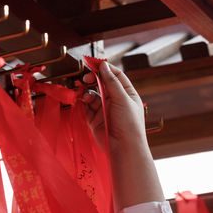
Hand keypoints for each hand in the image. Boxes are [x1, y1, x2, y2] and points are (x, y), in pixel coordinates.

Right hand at [83, 61, 164, 208]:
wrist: (123, 148)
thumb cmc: (129, 124)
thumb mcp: (122, 99)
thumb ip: (111, 82)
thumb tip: (104, 66)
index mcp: (127, 94)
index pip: (115, 75)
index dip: (104, 68)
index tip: (93, 63)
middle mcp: (115, 100)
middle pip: (102, 83)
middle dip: (93, 79)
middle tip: (85, 77)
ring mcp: (104, 109)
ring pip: (92, 94)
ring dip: (88, 92)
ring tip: (85, 94)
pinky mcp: (95, 118)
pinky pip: (87, 106)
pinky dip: (84, 102)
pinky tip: (83, 100)